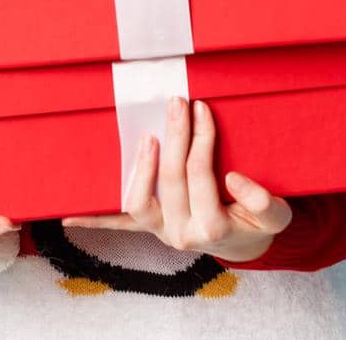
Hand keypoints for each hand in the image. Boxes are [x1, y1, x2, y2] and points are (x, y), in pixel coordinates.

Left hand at [61, 96, 292, 262]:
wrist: (247, 242)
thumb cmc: (260, 222)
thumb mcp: (277, 214)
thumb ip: (263, 200)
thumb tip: (233, 179)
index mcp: (214, 228)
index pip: (201, 176)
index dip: (201, 141)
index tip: (203, 110)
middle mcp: (182, 234)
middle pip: (171, 180)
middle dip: (176, 137)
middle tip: (178, 103)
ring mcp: (161, 232)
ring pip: (138, 202)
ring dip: (139, 167)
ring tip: (147, 136)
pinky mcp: (149, 230)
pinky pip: (119, 224)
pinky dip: (94, 219)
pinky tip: (68, 216)